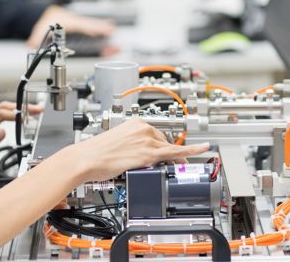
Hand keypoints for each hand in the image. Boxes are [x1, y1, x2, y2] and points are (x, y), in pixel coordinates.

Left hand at [0, 101, 43, 186]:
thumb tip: (2, 131)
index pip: (0, 114)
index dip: (16, 113)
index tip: (30, 114)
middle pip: (2, 108)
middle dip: (20, 107)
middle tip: (36, 110)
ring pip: (0, 112)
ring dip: (16, 110)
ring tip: (31, 112)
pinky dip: (10, 116)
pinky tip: (17, 120)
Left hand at [26, 5, 115, 47]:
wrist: (43, 13)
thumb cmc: (45, 21)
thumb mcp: (38, 31)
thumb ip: (35, 39)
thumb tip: (30, 44)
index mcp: (66, 22)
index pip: (80, 25)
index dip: (89, 28)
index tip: (96, 30)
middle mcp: (73, 20)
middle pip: (88, 24)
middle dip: (99, 27)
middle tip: (111, 29)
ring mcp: (77, 21)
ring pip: (91, 24)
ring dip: (102, 27)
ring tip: (113, 30)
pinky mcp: (79, 24)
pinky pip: (90, 26)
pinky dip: (100, 27)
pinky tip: (108, 29)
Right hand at [70, 118, 208, 181]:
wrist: (86, 159)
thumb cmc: (95, 153)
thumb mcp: (116, 142)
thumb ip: (132, 144)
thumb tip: (139, 155)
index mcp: (135, 122)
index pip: (156, 134)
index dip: (162, 146)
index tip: (168, 150)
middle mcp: (143, 128)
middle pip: (164, 142)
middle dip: (163, 154)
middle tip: (156, 165)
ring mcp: (147, 140)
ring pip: (168, 150)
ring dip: (169, 159)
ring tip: (159, 167)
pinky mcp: (149, 153)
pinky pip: (176, 152)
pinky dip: (192, 150)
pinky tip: (203, 148)